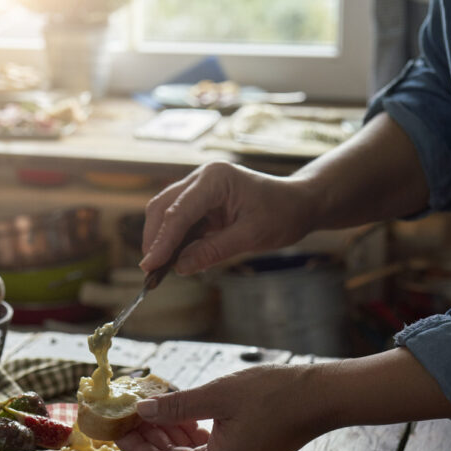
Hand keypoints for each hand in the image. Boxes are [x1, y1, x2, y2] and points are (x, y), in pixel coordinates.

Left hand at [115, 364, 327, 450]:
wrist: (320, 397)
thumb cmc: (275, 394)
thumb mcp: (217, 396)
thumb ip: (176, 406)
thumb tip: (142, 410)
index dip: (135, 448)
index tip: (118, 428)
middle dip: (149, 439)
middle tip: (128, 414)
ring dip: (168, 433)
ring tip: (149, 408)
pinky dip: (189, 433)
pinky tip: (177, 411)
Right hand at [139, 161, 313, 275]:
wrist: (299, 204)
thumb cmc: (282, 214)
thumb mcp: (251, 236)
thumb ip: (214, 251)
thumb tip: (180, 268)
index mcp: (215, 179)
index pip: (179, 212)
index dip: (162, 241)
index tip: (150, 266)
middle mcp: (202, 178)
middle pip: (163, 208)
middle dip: (155, 239)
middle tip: (150, 271)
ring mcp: (200, 188)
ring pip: (166, 214)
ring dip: (161, 241)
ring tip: (158, 270)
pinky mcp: (202, 202)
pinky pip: (180, 222)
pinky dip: (174, 241)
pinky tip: (175, 261)